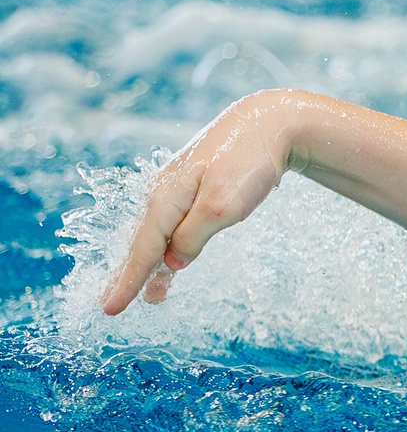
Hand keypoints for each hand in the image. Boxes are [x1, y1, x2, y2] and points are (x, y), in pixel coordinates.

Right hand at [102, 89, 306, 315]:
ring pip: (160, 233)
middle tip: (114, 307)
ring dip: (154, 264)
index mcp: (165, 199)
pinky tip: (173, 258)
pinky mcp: (197, 186)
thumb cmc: (248, 162)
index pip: (142, 250)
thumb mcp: (223, 206)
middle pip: (144, 242)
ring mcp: (180, 188)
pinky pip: (175, 223)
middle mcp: (164, 193)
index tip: (109, 309)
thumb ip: (192, 236)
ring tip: (153, 295)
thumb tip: (171, 262)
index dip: (127, 281)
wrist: (271, 122)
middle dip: (132, 275)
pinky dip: (170, 244)